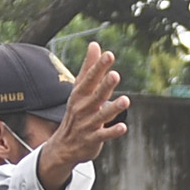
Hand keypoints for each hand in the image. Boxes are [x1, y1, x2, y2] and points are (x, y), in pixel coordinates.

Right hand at [37, 44, 131, 174]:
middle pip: (95, 95)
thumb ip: (89, 68)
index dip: (99, 67)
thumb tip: (95, 44)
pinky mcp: (92, 140)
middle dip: (105, 85)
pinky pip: (103, 136)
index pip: (90, 78)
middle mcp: (83, 108)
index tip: (109, 54)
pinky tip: (123, 127)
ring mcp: (87, 125)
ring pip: (101, 116)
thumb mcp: (80, 89)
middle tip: (115, 75)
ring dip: (113, 108)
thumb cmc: (77, 111)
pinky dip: (112, 132)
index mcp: (80, 94)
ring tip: (125, 100)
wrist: (64, 145)